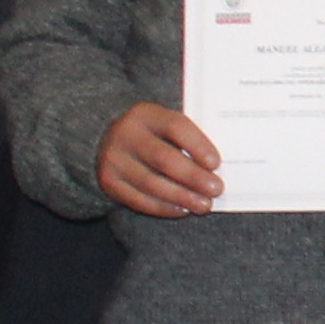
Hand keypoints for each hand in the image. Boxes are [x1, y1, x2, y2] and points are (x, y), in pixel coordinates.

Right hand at [96, 102, 221, 218]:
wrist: (109, 140)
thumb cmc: (153, 134)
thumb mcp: (165, 125)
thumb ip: (188, 138)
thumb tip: (216, 166)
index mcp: (146, 114)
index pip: (176, 127)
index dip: (198, 146)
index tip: (216, 164)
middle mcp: (126, 134)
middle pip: (163, 158)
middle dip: (193, 176)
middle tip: (216, 189)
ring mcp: (114, 159)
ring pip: (151, 183)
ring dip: (182, 196)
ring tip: (204, 204)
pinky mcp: (109, 182)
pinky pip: (138, 199)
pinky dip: (163, 207)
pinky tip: (182, 209)